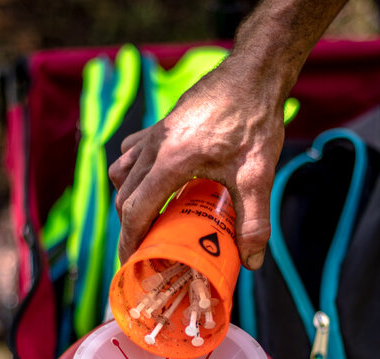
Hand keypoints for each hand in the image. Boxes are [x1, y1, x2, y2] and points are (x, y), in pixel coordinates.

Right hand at [108, 60, 285, 270]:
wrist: (254, 74)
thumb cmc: (254, 120)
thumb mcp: (258, 175)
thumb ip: (254, 221)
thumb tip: (251, 261)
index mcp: (169, 161)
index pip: (135, 210)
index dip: (129, 241)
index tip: (131, 262)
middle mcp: (154, 146)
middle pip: (123, 195)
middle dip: (129, 226)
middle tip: (146, 248)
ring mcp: (155, 133)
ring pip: (122, 172)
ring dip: (129, 198)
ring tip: (152, 217)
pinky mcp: (162, 124)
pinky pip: (132, 152)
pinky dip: (135, 173)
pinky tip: (161, 183)